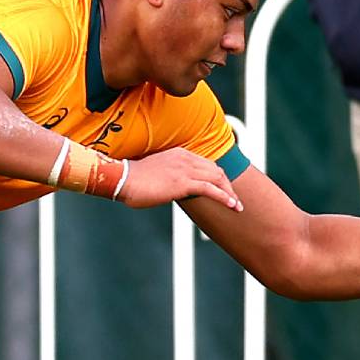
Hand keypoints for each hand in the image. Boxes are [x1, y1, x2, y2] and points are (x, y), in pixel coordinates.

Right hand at [116, 147, 242, 211]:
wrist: (122, 179)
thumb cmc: (132, 179)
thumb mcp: (154, 171)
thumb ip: (168, 174)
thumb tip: (171, 186)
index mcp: (179, 153)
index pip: (207, 164)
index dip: (218, 177)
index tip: (223, 189)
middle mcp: (185, 158)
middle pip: (216, 170)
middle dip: (227, 185)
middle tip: (233, 200)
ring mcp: (185, 170)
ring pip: (218, 179)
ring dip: (230, 193)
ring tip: (237, 206)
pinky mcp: (183, 183)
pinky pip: (211, 189)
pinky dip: (225, 197)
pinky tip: (232, 205)